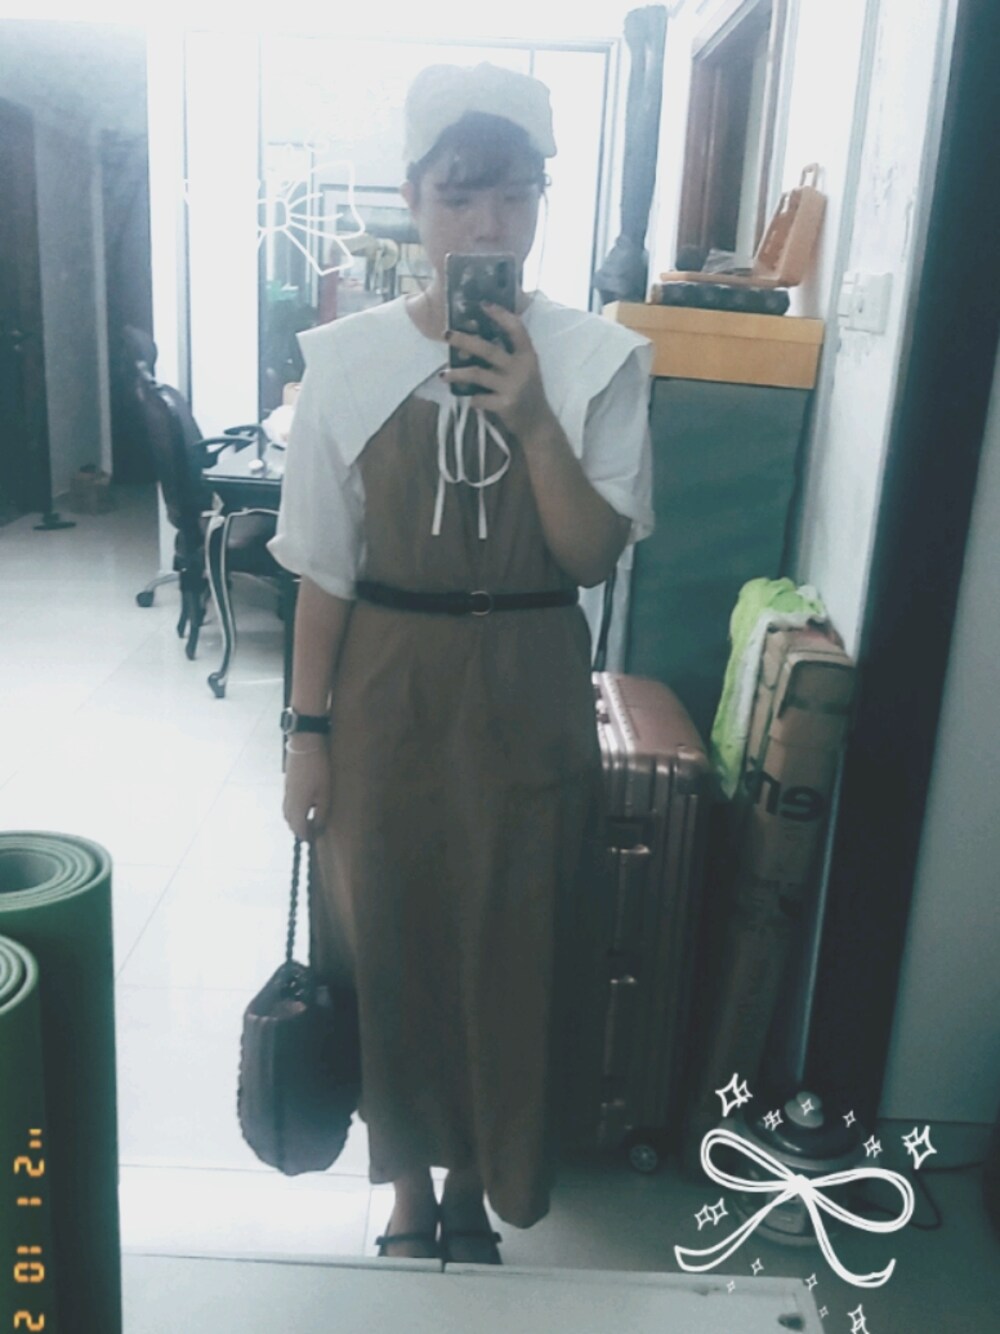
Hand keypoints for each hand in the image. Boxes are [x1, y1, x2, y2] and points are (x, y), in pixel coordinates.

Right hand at [282, 745, 330, 840]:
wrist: (304, 744)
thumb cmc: (318, 768)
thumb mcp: (325, 792)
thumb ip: (321, 812)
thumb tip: (318, 827)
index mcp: (297, 805)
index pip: (298, 828)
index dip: (306, 836)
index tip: (314, 839)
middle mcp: (288, 801)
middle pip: (290, 822)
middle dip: (300, 830)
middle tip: (312, 832)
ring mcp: (286, 791)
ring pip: (287, 813)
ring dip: (296, 820)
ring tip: (309, 820)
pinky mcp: (287, 784)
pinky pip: (287, 804)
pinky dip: (294, 810)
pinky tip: (306, 805)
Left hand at [441, 303, 556, 443]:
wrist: (537, 423)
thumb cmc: (526, 391)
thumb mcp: (525, 368)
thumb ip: (509, 353)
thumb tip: (477, 337)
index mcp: (527, 355)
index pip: (516, 328)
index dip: (500, 315)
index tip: (483, 304)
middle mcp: (521, 368)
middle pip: (488, 349)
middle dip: (464, 340)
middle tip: (446, 334)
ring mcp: (513, 386)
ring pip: (477, 374)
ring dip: (457, 373)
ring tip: (443, 375)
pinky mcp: (505, 404)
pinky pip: (479, 398)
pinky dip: (470, 397)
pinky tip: (465, 397)